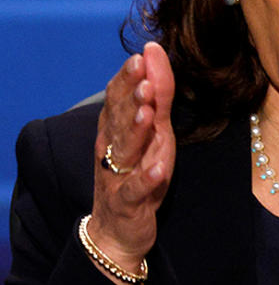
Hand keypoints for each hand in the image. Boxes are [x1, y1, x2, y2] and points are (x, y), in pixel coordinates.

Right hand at [89, 41, 175, 284]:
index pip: (118, 98)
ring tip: (148, 112)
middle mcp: (113, 149)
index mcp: (116, 130)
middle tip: (143, 73)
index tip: (143, 53)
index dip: (129, 77)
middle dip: (131, 95)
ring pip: (125, 149)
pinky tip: (158, 169)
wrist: (118, 230)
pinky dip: (146, 179)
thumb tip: (156, 54)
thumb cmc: (138, 173)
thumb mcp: (153, 133)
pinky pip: (136, 190)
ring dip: (136, 129)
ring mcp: (119, 175)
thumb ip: (156, 96)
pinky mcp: (129, 202)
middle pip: (119, 119)